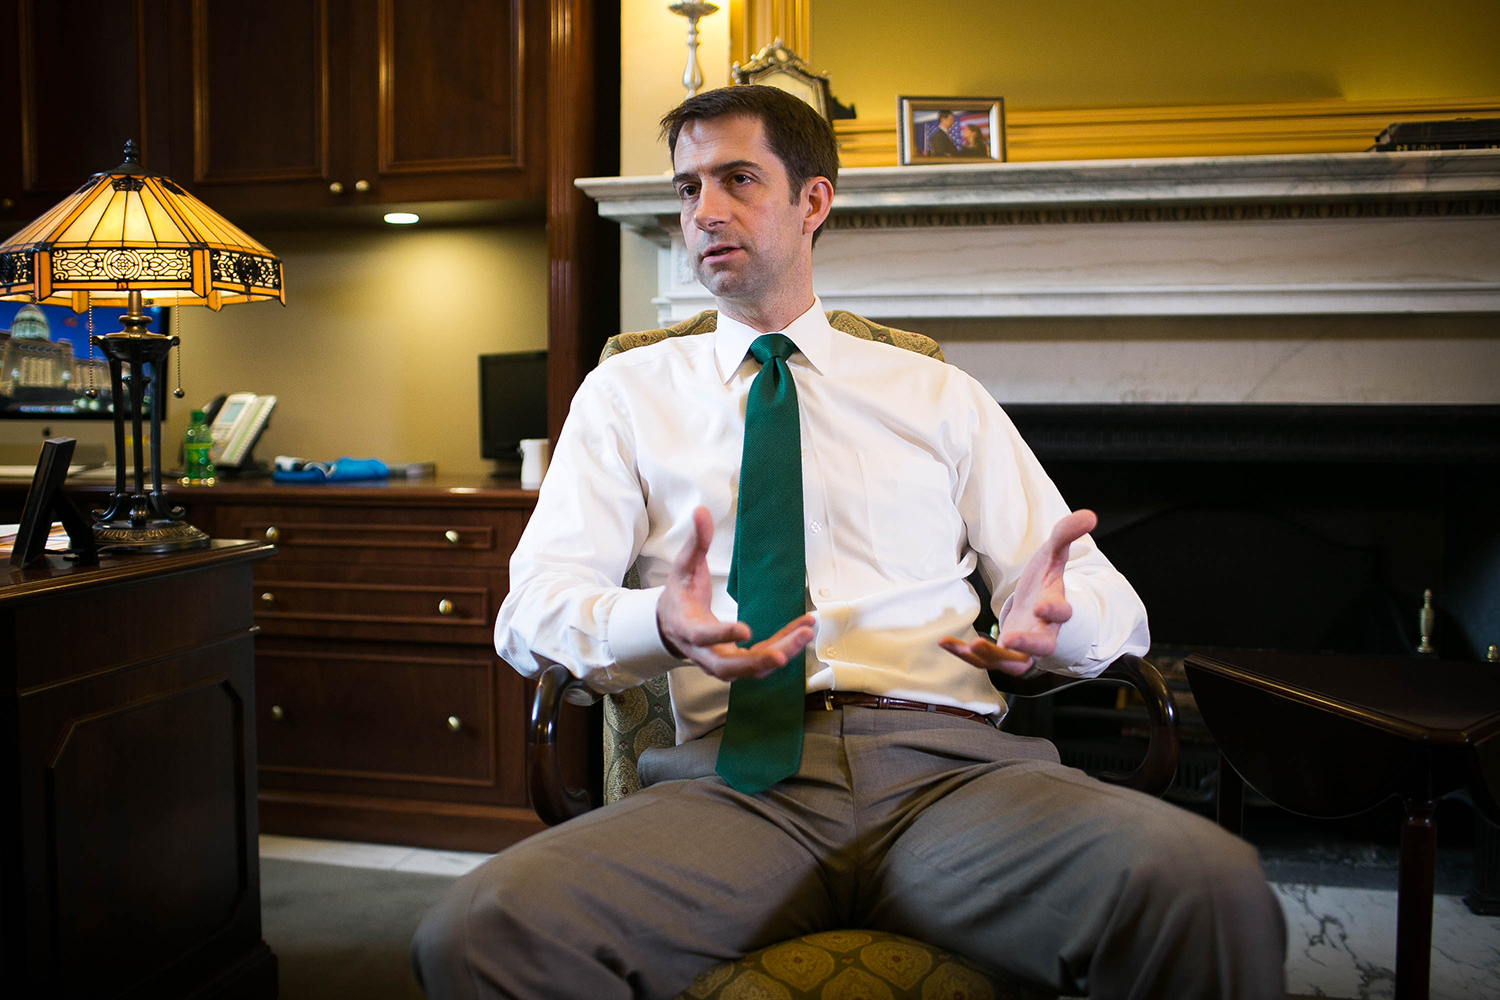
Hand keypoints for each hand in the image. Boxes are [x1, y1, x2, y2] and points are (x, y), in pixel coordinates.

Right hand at [657, 506, 814, 680]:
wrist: (671, 624)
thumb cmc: (680, 595)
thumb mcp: (684, 567)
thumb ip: (696, 542)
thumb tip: (701, 512)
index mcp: (688, 628)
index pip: (703, 636)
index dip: (722, 635)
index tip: (745, 629)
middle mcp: (703, 653)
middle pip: (729, 667)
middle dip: (758, 661)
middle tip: (782, 654)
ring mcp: (721, 662)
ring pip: (750, 670)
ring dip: (780, 654)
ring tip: (804, 633)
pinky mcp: (737, 662)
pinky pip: (762, 661)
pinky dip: (784, 648)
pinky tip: (802, 630)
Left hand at [940, 509, 1096, 675]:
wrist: (1035, 609)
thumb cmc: (1044, 582)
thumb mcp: (1052, 555)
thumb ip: (1066, 535)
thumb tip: (1090, 515)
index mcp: (1055, 607)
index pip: (1062, 613)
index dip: (1055, 612)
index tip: (1042, 607)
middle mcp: (1042, 632)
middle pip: (1042, 647)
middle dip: (1027, 644)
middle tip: (1009, 639)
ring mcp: (1022, 647)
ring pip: (1013, 662)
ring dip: (993, 655)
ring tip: (974, 645)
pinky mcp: (1002, 653)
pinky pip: (984, 660)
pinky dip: (965, 655)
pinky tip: (946, 642)